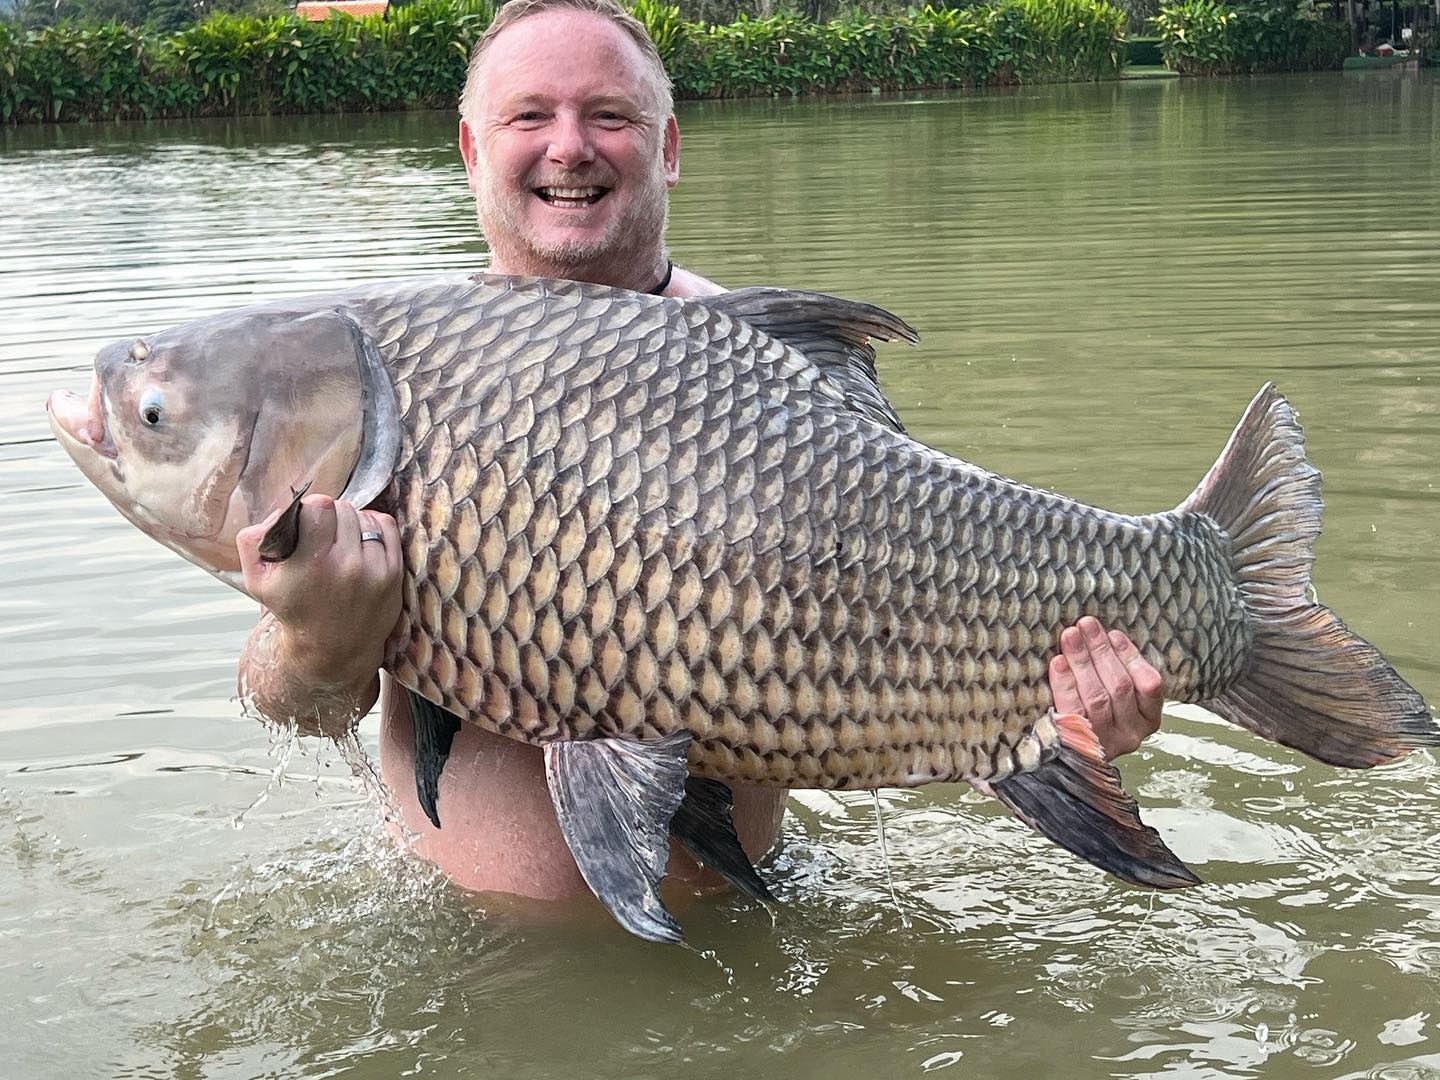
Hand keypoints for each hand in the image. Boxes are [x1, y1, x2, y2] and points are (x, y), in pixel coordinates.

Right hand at [237, 494, 402, 694]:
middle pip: (342, 509)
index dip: (310, 509)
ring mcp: (375, 569)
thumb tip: (281, 512)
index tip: (306, 523)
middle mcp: (347, 565)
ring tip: (339, 541)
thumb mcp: (258, 581)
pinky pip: (386, 526)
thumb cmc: (295, 610)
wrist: (332, 649)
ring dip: (351, 523)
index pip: (319, 506)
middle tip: (321, 535)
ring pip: (364, 516)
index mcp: (311, 565)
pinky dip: (373, 526)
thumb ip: (253, 541)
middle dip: (329, 517)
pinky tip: (359, 540)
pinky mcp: (394, 572)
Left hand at [1047, 616, 1162, 759]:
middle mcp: (1131, 733)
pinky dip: (1065, 683)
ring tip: (1071, 636)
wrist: (1071, 756)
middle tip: (1086, 625)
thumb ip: (1117, 673)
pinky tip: (1058, 663)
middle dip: (1101, 651)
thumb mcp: (1119, 699)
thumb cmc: (1096, 716)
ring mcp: (1105, 741)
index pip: (1149, 685)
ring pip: (1097, 696)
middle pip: (1119, 686)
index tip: (1113, 634)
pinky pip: (1072, 709)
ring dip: (1082, 661)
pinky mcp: (1078, 744)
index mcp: (1149, 718)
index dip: (1130, 656)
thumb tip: (1102, 635)